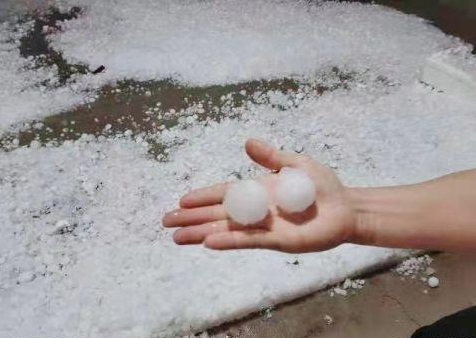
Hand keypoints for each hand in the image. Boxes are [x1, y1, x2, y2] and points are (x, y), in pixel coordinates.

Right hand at [162, 139, 357, 252]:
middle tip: (166, 221)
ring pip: (226, 230)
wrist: (346, 208)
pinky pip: (248, 241)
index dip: (203, 198)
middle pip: (218, 215)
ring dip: (202, 233)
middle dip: (192, 218)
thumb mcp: (296, 164)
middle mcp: (256, 211)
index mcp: (258, 192)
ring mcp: (264, 228)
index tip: (181, 201)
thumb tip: (247, 143)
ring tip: (177, 237)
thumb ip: (272, 157)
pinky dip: (228, 241)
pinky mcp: (277, 242)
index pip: (223, 195)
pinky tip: (209, 242)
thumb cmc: (323, 187)